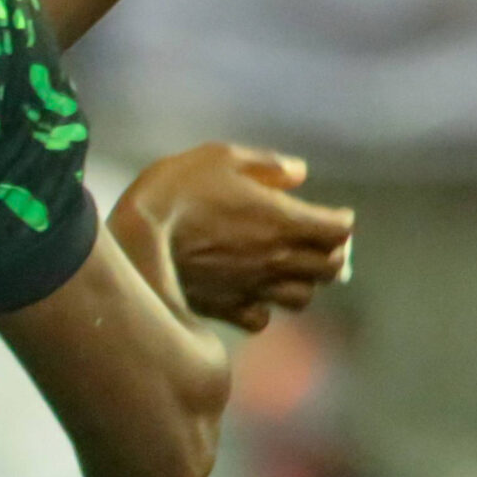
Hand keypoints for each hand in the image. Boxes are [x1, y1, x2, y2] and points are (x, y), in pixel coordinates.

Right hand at [117, 144, 353, 332]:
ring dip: (302, 283)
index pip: (339, 231)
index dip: (340, 221)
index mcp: (285, 220)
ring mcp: (254, 289)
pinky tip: (252, 293)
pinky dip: (264, 308)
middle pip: (330, 269)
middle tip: (316, 243)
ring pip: (302, 298)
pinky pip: (261, 319)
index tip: (331, 215)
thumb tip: (299, 174)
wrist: (136, 239)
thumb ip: (266, 165)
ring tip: (288, 270)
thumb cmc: (179, 190)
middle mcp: (278, 259)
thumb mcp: (220, 157)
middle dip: (330, 254)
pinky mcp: (227, 309)